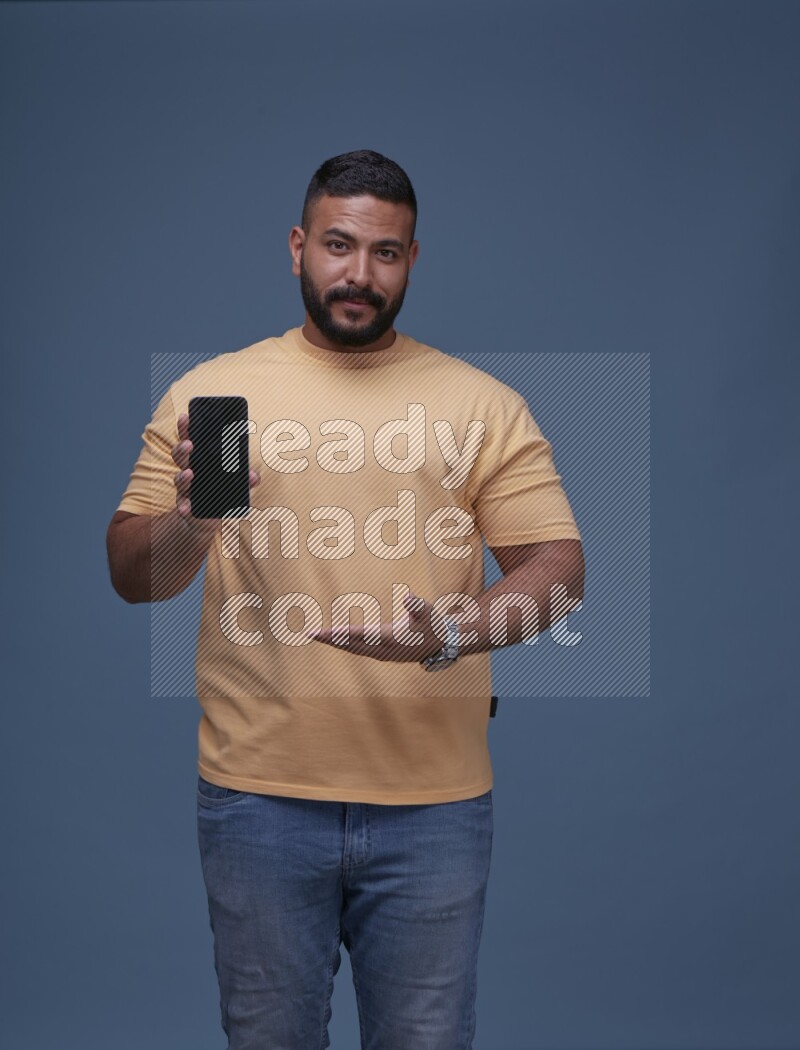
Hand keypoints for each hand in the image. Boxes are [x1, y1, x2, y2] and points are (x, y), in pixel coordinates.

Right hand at [172, 412, 260, 529]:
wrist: (204, 520)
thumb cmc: (218, 494)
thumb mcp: (233, 484)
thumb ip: (243, 479)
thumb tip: (253, 475)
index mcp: (198, 461)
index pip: (189, 440)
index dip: (186, 429)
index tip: (185, 416)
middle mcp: (188, 472)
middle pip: (180, 457)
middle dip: (182, 449)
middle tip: (189, 444)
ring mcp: (185, 490)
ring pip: (179, 480)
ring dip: (183, 476)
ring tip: (189, 473)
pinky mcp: (186, 507)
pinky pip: (183, 506)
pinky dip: (184, 507)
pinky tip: (187, 508)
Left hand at [306, 591, 445, 663]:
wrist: (442, 643)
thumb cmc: (433, 624)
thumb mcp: (428, 612)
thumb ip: (417, 605)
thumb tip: (407, 596)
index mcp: (390, 638)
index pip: (359, 636)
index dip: (341, 634)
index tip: (325, 632)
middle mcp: (383, 650)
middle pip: (350, 645)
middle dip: (330, 639)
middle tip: (309, 633)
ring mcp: (383, 654)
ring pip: (353, 649)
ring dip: (335, 643)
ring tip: (317, 636)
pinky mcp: (383, 654)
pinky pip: (358, 650)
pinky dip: (345, 645)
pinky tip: (336, 641)